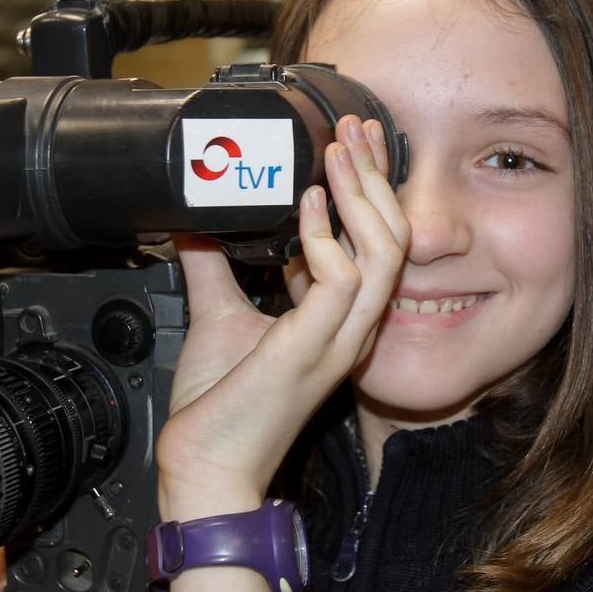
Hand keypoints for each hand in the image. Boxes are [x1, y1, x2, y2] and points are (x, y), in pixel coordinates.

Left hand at [156, 115, 409, 524]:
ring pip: (384, 252)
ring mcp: (337, 340)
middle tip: (356, 128)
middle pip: (394, 238)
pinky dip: (325, 236)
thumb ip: (215, 266)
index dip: (371, 190)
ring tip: (338, 150)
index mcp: (338, 321)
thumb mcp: (219, 317)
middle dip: (377, 176)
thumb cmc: (221, 406)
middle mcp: (350, 329)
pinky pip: (342, 280)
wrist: (205, 464)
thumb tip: (198, 221)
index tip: (352, 144)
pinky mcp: (311, 349)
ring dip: (362, 194)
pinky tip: (305, 204)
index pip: (377, 244)